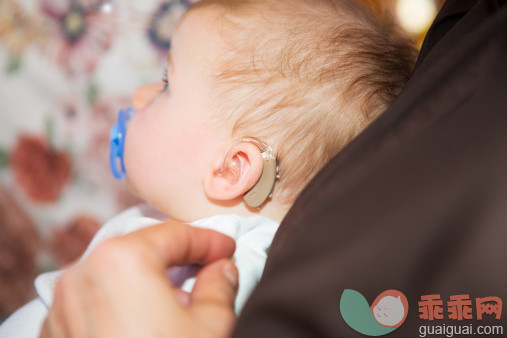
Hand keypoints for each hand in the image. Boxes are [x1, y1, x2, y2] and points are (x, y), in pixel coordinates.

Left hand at [40, 220, 238, 337]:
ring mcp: (62, 307)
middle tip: (207, 267)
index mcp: (121, 261)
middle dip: (176, 257)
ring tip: (179, 299)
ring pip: (114, 275)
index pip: (174, 234)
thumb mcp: (211, 327)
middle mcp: (82, 276)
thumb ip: (219, 286)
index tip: (228, 248)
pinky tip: (145, 323)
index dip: (208, 240)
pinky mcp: (56, 334)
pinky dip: (121, 302)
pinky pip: (93, 302)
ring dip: (148, 279)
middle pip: (140, 250)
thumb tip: (222, 270)